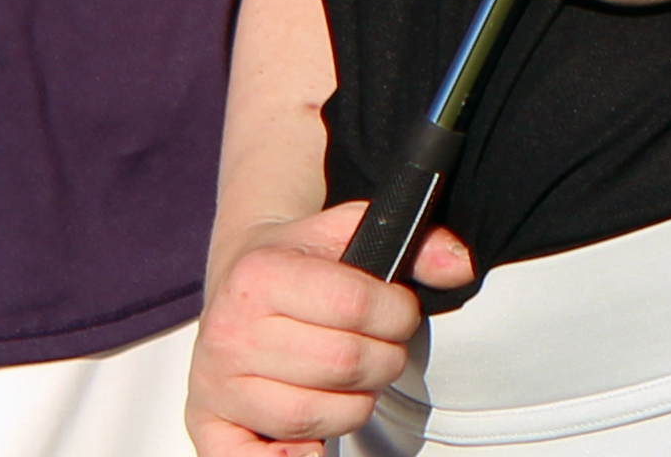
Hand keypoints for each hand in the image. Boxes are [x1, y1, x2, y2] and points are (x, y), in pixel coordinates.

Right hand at [188, 198, 464, 452]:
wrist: (237, 287)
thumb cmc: (294, 266)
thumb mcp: (348, 235)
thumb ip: (413, 244)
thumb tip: (459, 265)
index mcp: (260, 274)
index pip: (354, 304)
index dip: (396, 313)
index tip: (398, 312)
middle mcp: (231, 330)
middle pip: (342, 363)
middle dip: (382, 359)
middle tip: (380, 348)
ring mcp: (218, 383)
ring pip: (315, 415)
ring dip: (354, 404)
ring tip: (351, 381)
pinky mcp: (211, 425)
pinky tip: (312, 445)